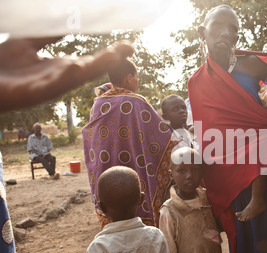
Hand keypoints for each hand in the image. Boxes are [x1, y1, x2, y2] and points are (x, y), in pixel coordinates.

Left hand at [0, 37, 133, 111]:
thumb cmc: (4, 65)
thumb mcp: (29, 40)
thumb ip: (50, 33)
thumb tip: (72, 21)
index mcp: (61, 67)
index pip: (92, 59)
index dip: (111, 52)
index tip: (130, 45)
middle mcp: (59, 77)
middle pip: (90, 68)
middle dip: (110, 59)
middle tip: (128, 49)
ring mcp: (47, 86)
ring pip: (76, 77)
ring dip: (95, 67)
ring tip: (111, 56)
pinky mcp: (32, 93)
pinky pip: (50, 86)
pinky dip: (63, 78)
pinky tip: (73, 67)